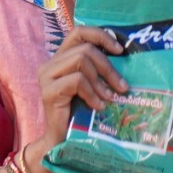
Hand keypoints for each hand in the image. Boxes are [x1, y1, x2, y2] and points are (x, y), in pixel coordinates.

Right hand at [33, 26, 126, 159]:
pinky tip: (99, 106)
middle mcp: (50, 64)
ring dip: (101, 81)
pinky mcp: (49, 92)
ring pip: (81, 61)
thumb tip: (126, 56)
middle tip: (123, 86)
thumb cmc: (80, 114)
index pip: (79, 32)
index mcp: (60, 58)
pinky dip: (92, 93)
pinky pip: (77, 81)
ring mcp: (47, 77)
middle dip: (108, 67)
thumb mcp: (92, 86)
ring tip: (111, 97)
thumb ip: (98, 70)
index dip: (100, 36)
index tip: (120, 50)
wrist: (62, 141)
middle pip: (85, 49)